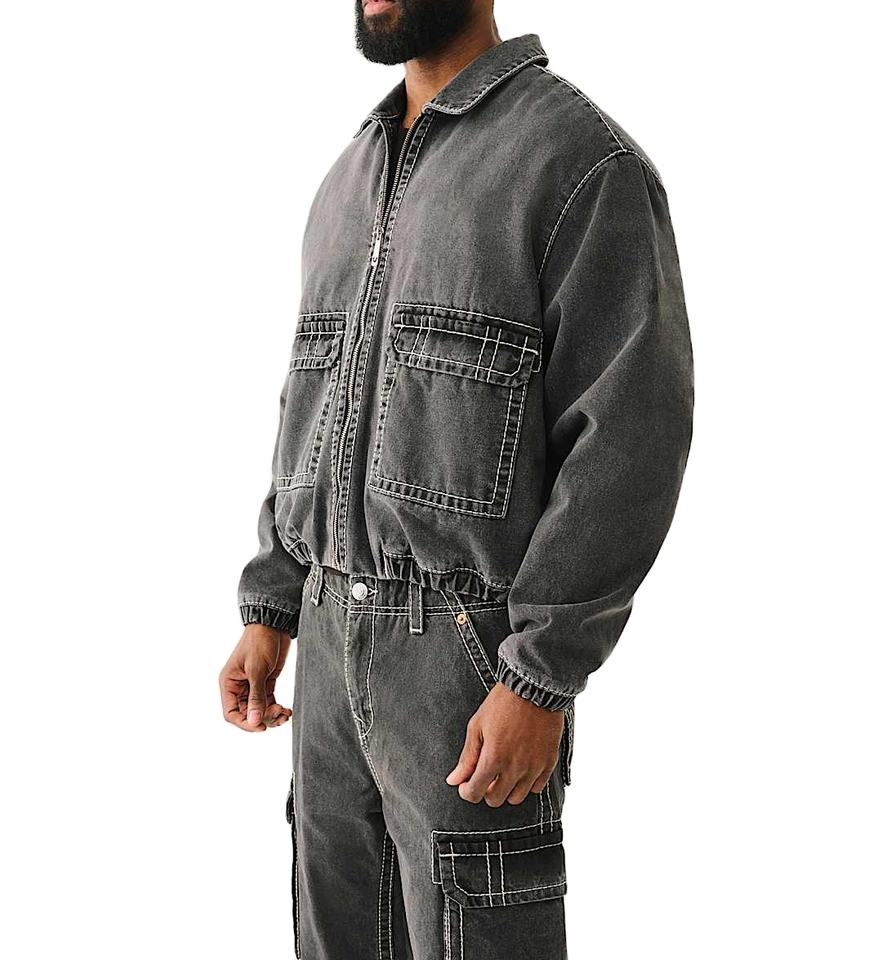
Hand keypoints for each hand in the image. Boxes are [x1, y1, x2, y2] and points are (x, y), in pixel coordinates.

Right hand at [219, 624, 292, 731]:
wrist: (274, 625)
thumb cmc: (260, 642)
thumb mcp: (257, 670)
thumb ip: (256, 697)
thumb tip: (253, 721)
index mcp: (229, 684)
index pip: (231, 713)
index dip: (245, 723)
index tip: (261, 726)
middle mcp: (239, 687)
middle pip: (247, 714)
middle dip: (263, 718)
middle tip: (278, 713)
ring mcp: (252, 686)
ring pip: (259, 710)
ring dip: (272, 715)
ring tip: (285, 713)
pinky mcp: (265, 683)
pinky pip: (268, 703)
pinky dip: (276, 708)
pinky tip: (286, 710)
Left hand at [446, 682, 564, 805]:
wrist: (534, 687)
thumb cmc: (502, 703)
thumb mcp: (477, 726)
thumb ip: (467, 757)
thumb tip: (454, 780)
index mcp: (493, 758)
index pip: (475, 793)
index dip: (467, 791)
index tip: (466, 784)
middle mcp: (515, 768)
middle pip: (496, 800)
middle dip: (485, 791)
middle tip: (484, 775)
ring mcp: (534, 767)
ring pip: (517, 798)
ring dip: (506, 789)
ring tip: (503, 771)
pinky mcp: (549, 762)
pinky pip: (537, 788)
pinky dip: (527, 783)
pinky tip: (521, 767)